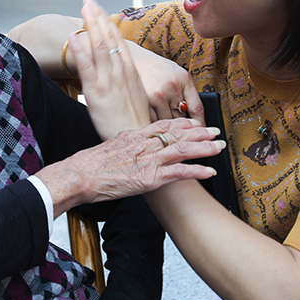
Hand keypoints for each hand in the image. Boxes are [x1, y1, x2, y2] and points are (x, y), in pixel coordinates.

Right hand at [37, 118, 223, 216]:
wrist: (80, 175)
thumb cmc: (89, 164)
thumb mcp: (109, 145)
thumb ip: (125, 144)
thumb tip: (130, 145)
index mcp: (135, 135)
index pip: (164, 125)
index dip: (183, 123)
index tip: (196, 122)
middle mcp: (144, 144)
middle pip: (178, 134)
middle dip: (200, 133)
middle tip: (216, 131)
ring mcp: (148, 160)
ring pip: (183, 150)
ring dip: (204, 148)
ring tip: (219, 147)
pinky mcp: (150, 177)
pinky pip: (179, 173)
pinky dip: (197, 171)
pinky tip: (210, 171)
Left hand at [68, 0, 152, 138]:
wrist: (139, 140)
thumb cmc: (136, 123)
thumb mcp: (135, 97)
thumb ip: (126, 82)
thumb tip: (118, 75)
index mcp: (130, 71)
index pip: (118, 41)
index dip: (107, 23)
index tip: (100, 9)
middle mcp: (121, 71)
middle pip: (108, 37)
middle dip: (97, 17)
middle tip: (89, 0)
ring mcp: (109, 80)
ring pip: (99, 46)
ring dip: (90, 25)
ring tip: (82, 9)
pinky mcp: (97, 92)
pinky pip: (86, 67)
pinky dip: (80, 50)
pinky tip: (73, 37)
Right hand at [128, 42, 204, 124]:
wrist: (132, 59)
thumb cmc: (156, 68)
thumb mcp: (176, 74)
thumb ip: (186, 93)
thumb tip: (195, 119)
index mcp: (183, 79)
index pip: (197, 108)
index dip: (201, 125)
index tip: (202, 134)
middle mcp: (172, 87)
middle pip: (182, 118)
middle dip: (182, 126)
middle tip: (181, 131)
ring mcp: (157, 95)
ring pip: (168, 122)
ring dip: (167, 126)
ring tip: (164, 125)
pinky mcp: (143, 102)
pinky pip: (154, 121)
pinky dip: (155, 124)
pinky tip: (153, 121)